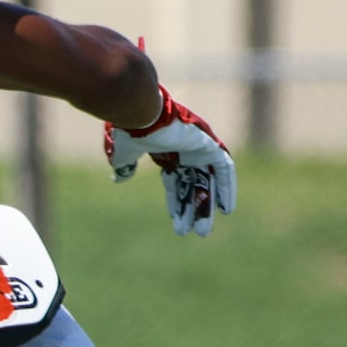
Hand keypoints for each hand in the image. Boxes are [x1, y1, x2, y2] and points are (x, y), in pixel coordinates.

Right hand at [104, 90, 236, 236]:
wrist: (139, 113)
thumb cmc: (129, 130)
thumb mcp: (123, 153)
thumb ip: (124, 165)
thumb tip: (118, 178)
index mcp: (166, 151)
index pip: (175, 181)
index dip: (176, 201)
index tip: (177, 221)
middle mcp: (184, 150)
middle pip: (193, 185)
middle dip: (194, 210)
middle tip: (197, 233)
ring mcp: (198, 147)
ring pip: (208, 182)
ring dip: (207, 206)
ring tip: (204, 231)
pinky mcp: (209, 144)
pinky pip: (224, 169)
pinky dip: (227, 187)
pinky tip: (226, 209)